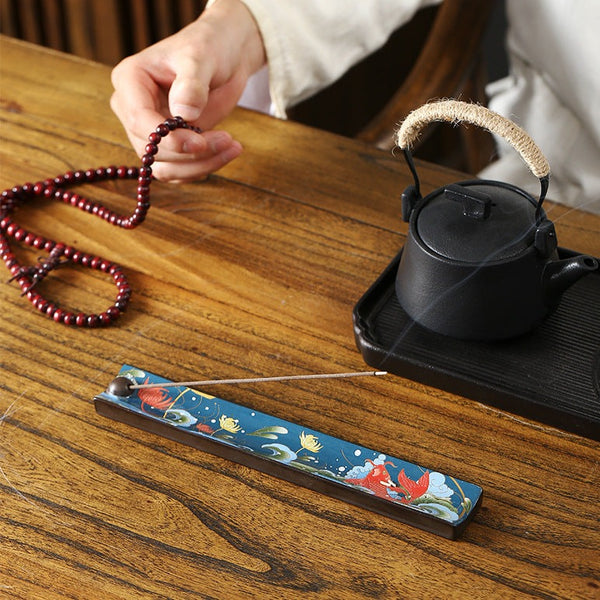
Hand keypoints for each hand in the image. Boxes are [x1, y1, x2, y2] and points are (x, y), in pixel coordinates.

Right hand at [110, 0, 265, 181]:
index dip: (167, 139)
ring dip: (200, 166)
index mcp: (131, 80)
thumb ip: (191, 84)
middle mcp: (133, 109)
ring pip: (165, 168)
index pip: (138, 120)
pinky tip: (227, 152)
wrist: (225, 56)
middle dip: (190, 154)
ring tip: (232, 147)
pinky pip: (180, 171)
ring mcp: (149, 132)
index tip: (200, 143)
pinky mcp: (169, 148)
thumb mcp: (200, 58)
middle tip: (227, 141)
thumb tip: (183, 114)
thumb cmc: (208, 48)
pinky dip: (204, 167)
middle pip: (151, 150)